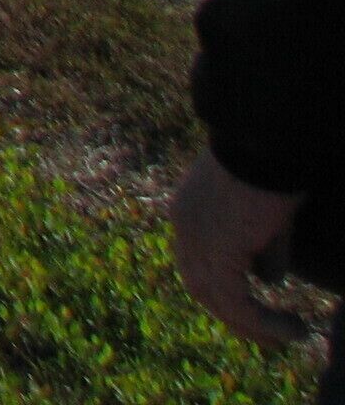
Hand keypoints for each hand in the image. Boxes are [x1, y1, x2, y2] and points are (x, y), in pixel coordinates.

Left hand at [174, 151, 309, 348]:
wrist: (266, 141)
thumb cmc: (272, 165)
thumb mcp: (268, 214)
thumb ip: (266, 248)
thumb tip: (270, 281)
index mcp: (189, 210)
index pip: (198, 261)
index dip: (225, 289)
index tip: (257, 309)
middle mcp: (184, 224)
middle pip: (201, 285)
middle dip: (235, 314)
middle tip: (271, 334)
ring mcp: (195, 237)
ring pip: (217, 299)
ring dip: (253, 325)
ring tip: (289, 335)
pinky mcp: (217, 249)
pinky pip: (235, 302)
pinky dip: (262, 322)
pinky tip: (293, 328)